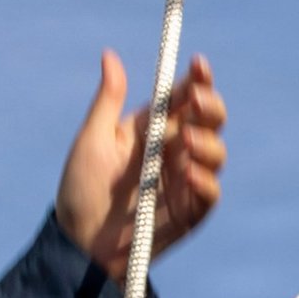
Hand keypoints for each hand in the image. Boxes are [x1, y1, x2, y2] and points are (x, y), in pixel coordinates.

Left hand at [55, 49, 227, 280]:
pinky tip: (188, 173)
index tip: (197, 64)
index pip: (183, 98)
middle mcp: (175, 150)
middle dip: (211, 107)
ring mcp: (187, 180)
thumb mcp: (92, 139)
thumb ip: (108, 100)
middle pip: (210, 121)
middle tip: (197, 101)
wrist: (83, 242)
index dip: (197, 80)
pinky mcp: (192, 210)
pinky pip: (210, 192)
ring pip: (216, 153)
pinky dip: (204, 180)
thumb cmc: (81, 189)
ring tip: (188, 142)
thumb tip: (109, 55)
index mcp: (154, 128)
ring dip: (208, 143)